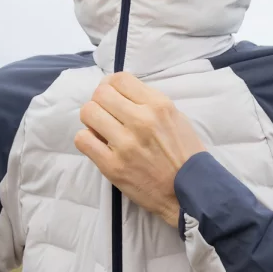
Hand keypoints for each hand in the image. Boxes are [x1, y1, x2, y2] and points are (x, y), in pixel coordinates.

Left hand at [75, 73, 205, 226]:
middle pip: (100, 93)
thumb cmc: (185, 155)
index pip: (120, 79)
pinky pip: (83, 140)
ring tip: (101, 130)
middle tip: (106, 114)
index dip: (111, 85)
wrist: (189, 192)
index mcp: (158, 106)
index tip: (113, 96)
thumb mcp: (176, 118)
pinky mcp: (113, 166)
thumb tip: (119, 93)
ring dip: (92, 120)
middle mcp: (141, 121)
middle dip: (100, 101)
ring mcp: (125, 144)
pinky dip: (87, 140)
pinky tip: (98, 145)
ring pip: (88, 113)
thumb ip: (149, 102)